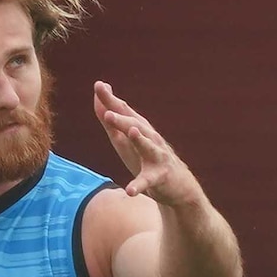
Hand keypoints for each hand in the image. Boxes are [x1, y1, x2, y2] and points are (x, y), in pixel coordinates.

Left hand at [93, 81, 203, 204]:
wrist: (178, 185)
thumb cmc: (148, 159)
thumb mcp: (127, 141)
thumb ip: (111, 122)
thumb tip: (100, 99)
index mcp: (139, 129)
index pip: (124, 112)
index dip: (111, 100)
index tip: (98, 85)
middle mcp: (150, 139)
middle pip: (135, 125)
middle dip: (122, 118)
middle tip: (108, 111)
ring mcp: (157, 157)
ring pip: (148, 147)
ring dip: (139, 140)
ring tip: (130, 132)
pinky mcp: (160, 177)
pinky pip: (149, 181)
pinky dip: (139, 185)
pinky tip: (130, 191)